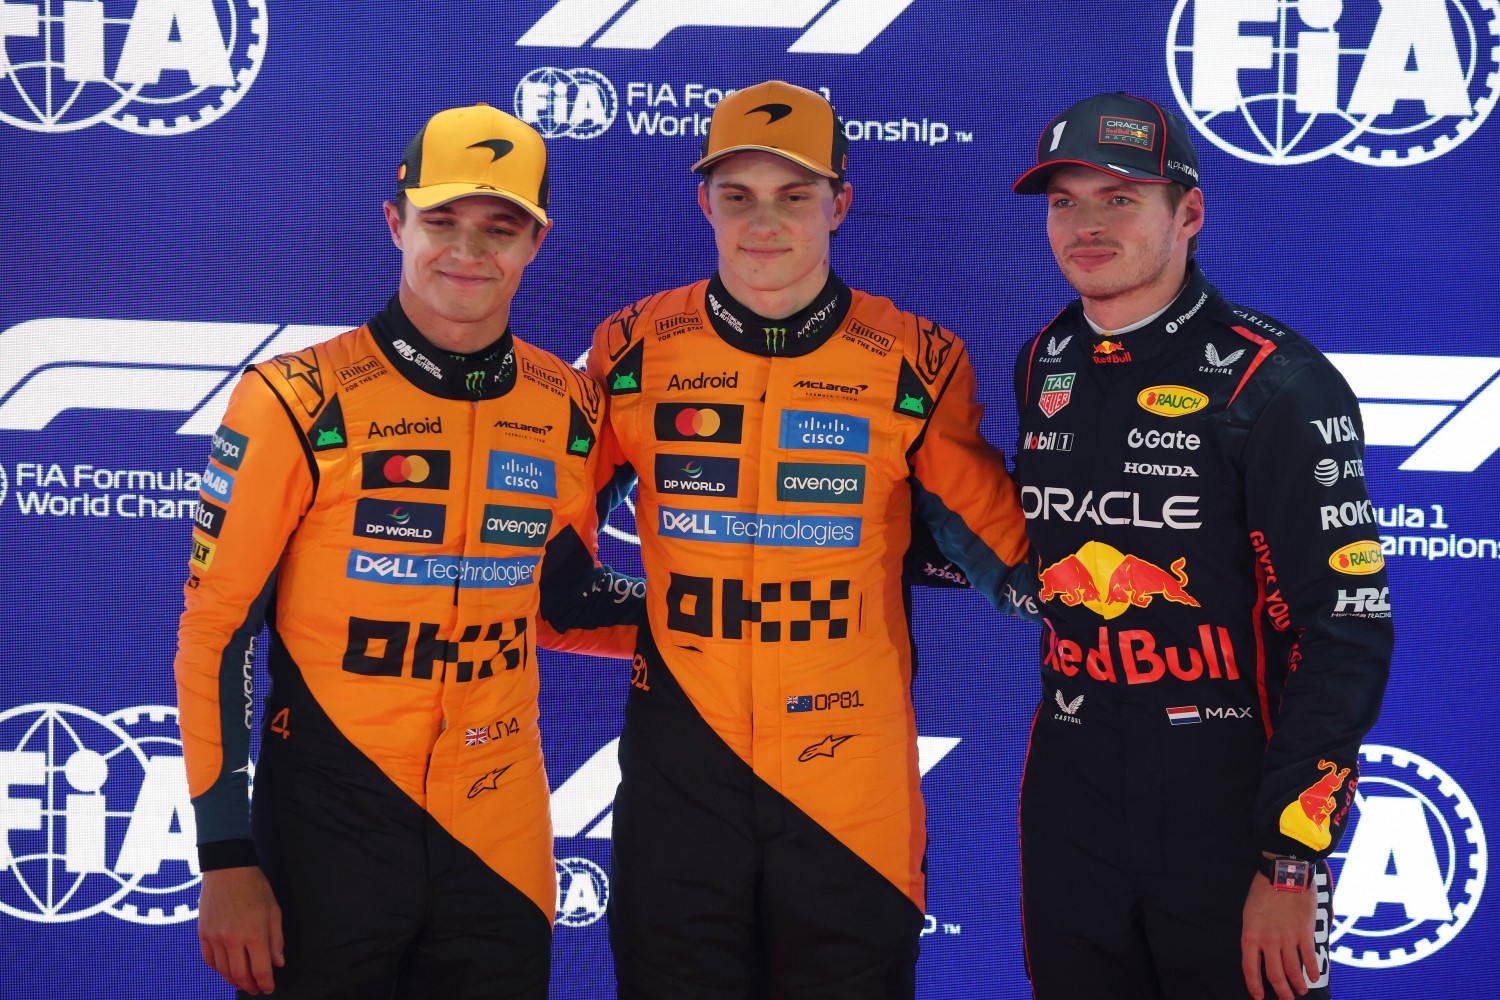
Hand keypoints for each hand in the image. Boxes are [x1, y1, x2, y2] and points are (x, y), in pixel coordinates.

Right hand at [198, 866, 284, 994]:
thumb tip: (278, 963)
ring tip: (243, 983)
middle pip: (240, 975)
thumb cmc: (255, 887)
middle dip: (250, 986)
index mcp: (255, 933)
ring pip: (223, 971)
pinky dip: (218, 970)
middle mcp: (233, 939)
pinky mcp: (203, 934)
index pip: (261, 969)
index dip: (266, 983)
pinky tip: (226, 970)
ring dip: (234, 981)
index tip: (269, 988)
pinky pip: (209, 960)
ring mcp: (215, 938)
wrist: (228, 869)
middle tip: (256, 989)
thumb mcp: (274, 910)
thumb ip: (276, 939)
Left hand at [1241, 868, 1318, 999]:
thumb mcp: (1250, 912)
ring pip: (1293, 970)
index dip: (1254, 985)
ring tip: (1300, 991)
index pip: (1250, 968)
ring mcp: (1287, 938)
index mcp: (1251, 934)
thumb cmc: (1263, 888)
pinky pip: (1309, 958)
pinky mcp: (1305, 933)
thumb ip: (1256, 932)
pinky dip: (1312, 970)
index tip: (1259, 997)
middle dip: (1281, 991)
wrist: (1284, 872)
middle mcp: (1268, 940)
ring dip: (1297, 984)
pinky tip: (1314, 977)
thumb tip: (1261, 948)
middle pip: (1275, 974)